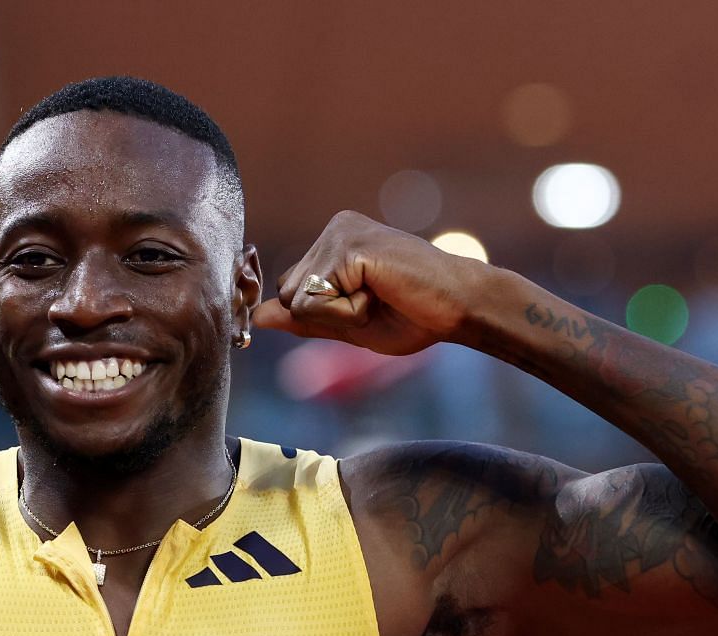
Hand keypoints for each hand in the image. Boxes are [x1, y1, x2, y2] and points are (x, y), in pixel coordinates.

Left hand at [250, 211, 486, 355]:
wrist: (461, 308)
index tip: (371, 304)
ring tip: (380, 296)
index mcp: (334, 243)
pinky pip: (317, 301)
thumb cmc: (415, 315)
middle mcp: (335, 229)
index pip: (293, 293)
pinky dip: (349, 313)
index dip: (326, 316)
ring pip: (298, 300)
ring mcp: (341, 232)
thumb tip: (257, 317)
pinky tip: (382, 293)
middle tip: (376, 302)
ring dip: (339, 315)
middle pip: (288, 295)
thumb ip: (305, 320)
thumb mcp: (349, 325)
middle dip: (328, 316)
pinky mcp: (349, 244)